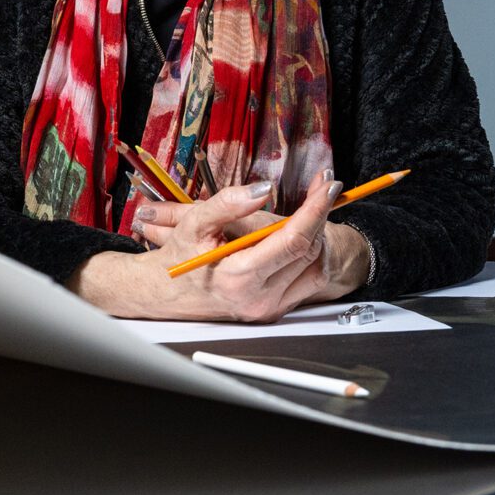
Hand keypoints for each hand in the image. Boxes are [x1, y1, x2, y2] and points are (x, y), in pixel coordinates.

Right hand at [70, 177, 371, 320]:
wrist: (167, 292)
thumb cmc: (179, 256)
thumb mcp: (194, 223)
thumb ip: (227, 204)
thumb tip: (262, 189)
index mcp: (239, 278)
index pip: (293, 241)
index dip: (315, 210)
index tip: (328, 186)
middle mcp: (259, 299)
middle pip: (308, 251)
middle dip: (320, 213)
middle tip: (324, 185)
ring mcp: (269, 308)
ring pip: (313, 266)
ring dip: (317, 232)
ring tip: (314, 205)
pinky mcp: (275, 310)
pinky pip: (306, 279)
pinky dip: (309, 253)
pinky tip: (301, 233)